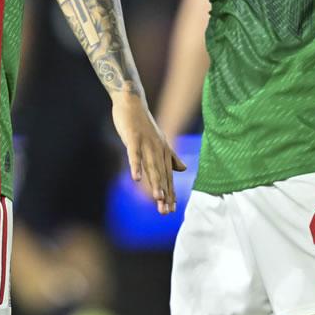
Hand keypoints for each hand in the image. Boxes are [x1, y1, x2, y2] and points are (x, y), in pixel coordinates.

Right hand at [110, 92, 186, 213]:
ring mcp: (146, 143)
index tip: (171, 210)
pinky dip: (135, 166)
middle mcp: (157, 149)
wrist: (132, 102)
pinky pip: (134, 155)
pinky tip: (136, 179)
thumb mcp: (159, 141)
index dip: (170, 193)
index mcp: (163, 151)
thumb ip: (170, 156)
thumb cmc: (143, 123)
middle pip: (161, 175)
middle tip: (165, 212)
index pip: (168, 176)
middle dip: (164, 194)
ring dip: (154, 183)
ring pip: (151, 167)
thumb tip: (182, 169)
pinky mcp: (133, 138)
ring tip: (158, 199)